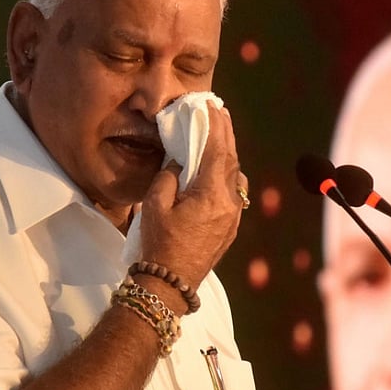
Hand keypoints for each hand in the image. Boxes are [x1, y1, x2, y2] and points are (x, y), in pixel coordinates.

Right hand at [138, 104, 247, 288]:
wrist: (170, 283)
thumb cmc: (159, 243)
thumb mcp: (155, 204)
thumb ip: (169, 176)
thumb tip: (179, 162)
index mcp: (211, 194)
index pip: (217, 150)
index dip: (215, 125)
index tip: (212, 106)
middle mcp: (229, 202)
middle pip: (231, 159)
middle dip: (226, 133)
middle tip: (220, 112)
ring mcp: (234, 216)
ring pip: (235, 176)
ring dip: (228, 153)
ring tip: (221, 135)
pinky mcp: (231, 227)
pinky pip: (234, 192)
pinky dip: (227, 173)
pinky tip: (220, 168)